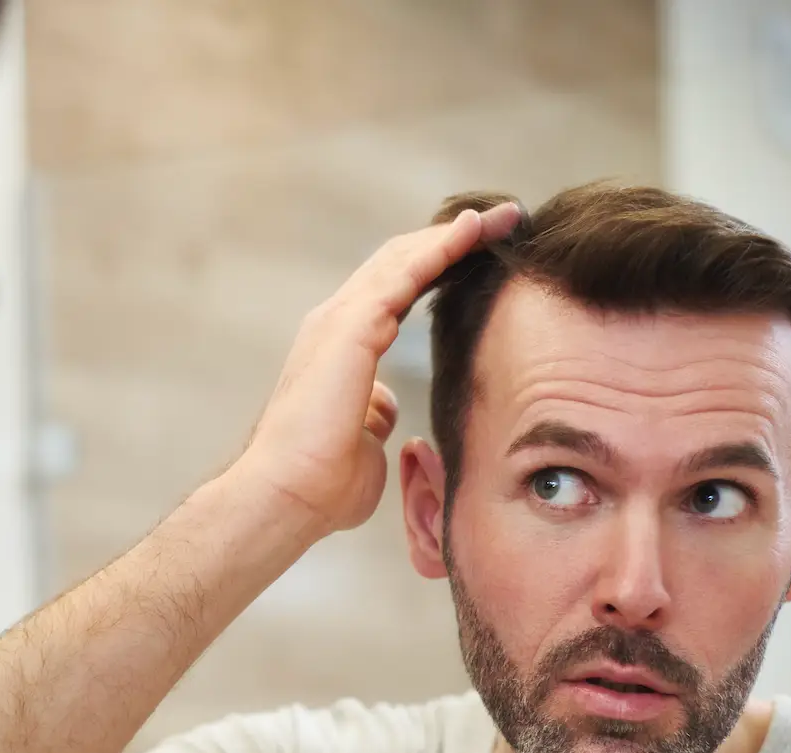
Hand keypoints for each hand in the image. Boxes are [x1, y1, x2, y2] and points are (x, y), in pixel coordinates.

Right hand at [233, 203, 520, 536]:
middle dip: (452, 239)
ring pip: (403, 258)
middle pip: (400, 263)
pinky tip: (474, 231)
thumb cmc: (320, 485)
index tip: (483, 257)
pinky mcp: (350, 327)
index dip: (437, 268)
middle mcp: (335, 324)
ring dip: (455, 234)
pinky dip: (441, 247)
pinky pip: (405, 273)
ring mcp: (339, 321)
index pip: (394, 292)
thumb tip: (384, 407)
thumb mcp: (361, 441)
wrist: (287, 496)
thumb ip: (373, 415)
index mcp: (338, 348)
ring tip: (500, 217)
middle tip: (503, 221)